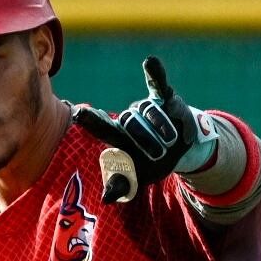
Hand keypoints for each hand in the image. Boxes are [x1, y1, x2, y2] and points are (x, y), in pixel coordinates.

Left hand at [71, 56, 216, 201]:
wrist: (180, 150)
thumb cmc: (151, 164)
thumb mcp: (137, 177)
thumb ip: (121, 184)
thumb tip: (106, 199)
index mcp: (118, 136)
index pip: (101, 126)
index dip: (92, 120)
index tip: (79, 113)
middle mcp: (128, 118)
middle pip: (132, 123)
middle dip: (148, 140)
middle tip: (160, 155)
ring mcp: (146, 107)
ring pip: (151, 113)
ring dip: (164, 129)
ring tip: (172, 142)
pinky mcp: (165, 99)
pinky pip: (159, 84)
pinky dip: (155, 73)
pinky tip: (150, 62)